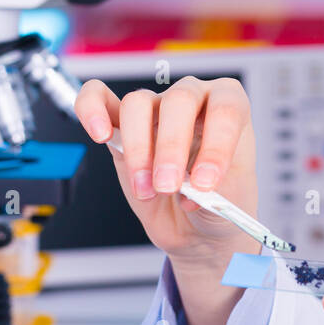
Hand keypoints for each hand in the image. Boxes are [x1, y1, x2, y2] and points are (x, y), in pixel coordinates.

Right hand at [73, 76, 260, 266]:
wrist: (200, 225)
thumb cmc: (222, 201)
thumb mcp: (230, 203)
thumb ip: (214, 192)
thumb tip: (190, 186)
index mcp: (231, 109)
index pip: (225, 109)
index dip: (215, 144)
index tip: (205, 182)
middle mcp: (195, 100)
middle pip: (179, 100)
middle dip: (172, 147)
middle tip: (169, 186)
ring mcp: (157, 109)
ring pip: (139, 104)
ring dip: (138, 149)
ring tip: (146, 190)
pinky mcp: (122, 127)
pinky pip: (99, 99)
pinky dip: (92, 109)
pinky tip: (99, 133)